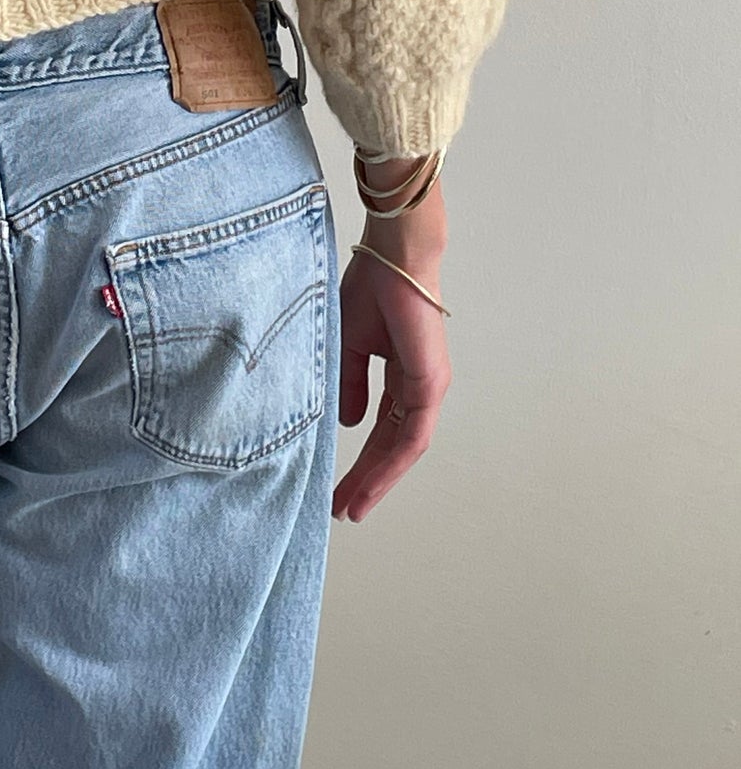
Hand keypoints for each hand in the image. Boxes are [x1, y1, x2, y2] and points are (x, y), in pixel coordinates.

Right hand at [333, 156, 450, 522]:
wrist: (392, 257)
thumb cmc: (370, 288)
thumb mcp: (348, 346)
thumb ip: (350, 385)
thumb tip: (347, 423)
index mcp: (401, 377)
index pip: (382, 431)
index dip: (362, 463)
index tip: (338, 490)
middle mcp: (420, 388)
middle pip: (393, 449)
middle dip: (367, 482)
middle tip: (342, 512)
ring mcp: (428, 388)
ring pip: (404, 450)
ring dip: (377, 481)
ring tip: (351, 508)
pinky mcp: (429, 383)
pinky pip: (410, 435)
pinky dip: (390, 463)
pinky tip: (371, 483)